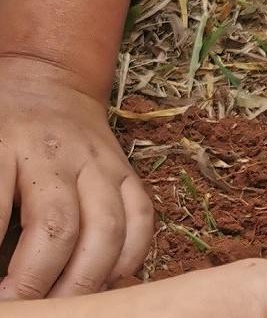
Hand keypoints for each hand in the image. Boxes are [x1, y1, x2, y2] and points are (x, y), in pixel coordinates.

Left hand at [0, 56, 152, 298]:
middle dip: (36, 284)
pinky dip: (129, 258)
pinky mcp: (127, 170)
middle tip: (23, 311)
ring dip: (86, 281)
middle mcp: (57, 154)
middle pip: (58, 228)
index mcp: (4, 147)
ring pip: (108, 228)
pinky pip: (142, 218)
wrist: (46, 82)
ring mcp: (99, 161)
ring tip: (65, 308)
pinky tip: (106, 282)